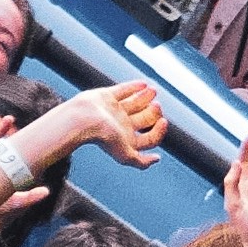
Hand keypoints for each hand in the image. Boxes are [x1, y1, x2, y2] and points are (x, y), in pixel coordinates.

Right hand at [37, 83, 167, 170]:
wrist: (83, 120)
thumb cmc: (104, 139)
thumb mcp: (125, 156)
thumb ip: (141, 162)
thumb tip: (157, 159)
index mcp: (126, 140)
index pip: (148, 137)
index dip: (159, 131)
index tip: (164, 121)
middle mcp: (121, 125)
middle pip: (144, 118)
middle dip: (153, 112)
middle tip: (156, 106)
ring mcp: (114, 111)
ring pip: (135, 103)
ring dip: (146, 97)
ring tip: (153, 91)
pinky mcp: (106, 97)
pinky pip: (123, 91)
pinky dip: (134, 87)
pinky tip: (144, 84)